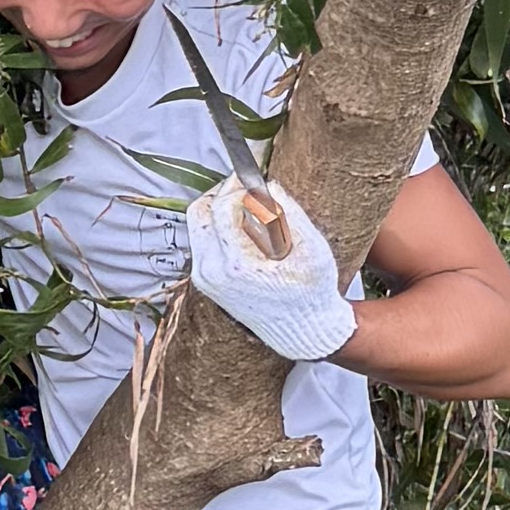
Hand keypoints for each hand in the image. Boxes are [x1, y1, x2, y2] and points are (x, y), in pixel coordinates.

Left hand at [182, 174, 357, 362]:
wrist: (302, 331)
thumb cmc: (311, 292)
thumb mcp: (311, 248)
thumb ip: (288, 212)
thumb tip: (267, 184)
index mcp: (237, 264)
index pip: (223, 205)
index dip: (240, 185)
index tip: (256, 178)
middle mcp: (212, 272)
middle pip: (202, 209)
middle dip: (226, 192)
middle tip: (250, 186)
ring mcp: (204, 277)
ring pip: (198, 221)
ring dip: (219, 206)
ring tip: (249, 206)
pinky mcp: (204, 279)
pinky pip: (201, 238)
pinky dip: (218, 224)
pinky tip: (244, 227)